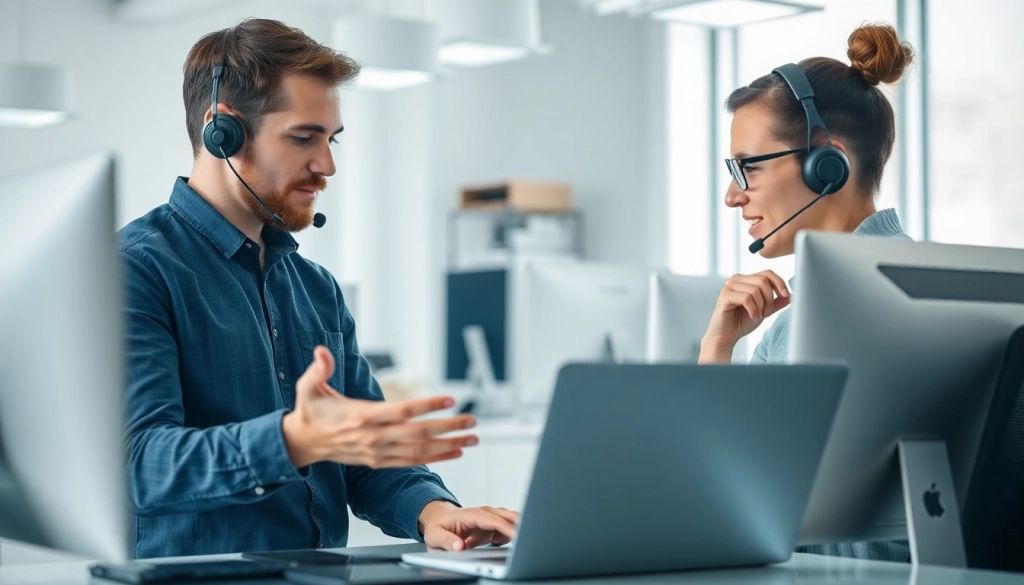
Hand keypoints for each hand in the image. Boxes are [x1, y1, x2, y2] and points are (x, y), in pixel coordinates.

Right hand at [282, 346, 478, 468]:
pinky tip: (455, 451)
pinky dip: (436, 457)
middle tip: (472, 421)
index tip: (450, 399)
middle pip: (418, 432)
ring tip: (472, 438)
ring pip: (420, 450)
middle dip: (448, 427)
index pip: (401, 411)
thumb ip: (318, 369)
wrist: (303, 443)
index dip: (427, 405)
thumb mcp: (308, 387)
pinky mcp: (380, 461)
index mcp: (361, 416)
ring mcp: (378, 452)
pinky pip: (413, 461)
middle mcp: (373, 437)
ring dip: (449, 444)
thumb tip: (320, 351)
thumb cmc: (310, 411)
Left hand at [418, 501, 519, 550]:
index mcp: (470, 515)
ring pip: (510, 520)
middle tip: (526, 540)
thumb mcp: (436, 536)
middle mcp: (483, 513)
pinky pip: (507, 527)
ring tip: (511, 544)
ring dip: (516, 530)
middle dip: (520, 525)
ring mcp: (489, 518)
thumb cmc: (438, 526)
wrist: (438, 517)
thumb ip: (447, 541)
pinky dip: (510, 535)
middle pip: (507, 516)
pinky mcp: (491, 524)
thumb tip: (459, 546)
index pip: (493, 521)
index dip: (506, 529)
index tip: (517, 537)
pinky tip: (500, 543)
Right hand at [699, 270, 789, 363]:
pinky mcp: (725, 296)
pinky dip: (753, 310)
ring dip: (761, 306)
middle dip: (769, 299)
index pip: (767, 273)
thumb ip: (775, 302)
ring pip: (755, 290)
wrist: (725, 336)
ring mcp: (729, 287)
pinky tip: (751, 317)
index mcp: (745, 279)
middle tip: (766, 313)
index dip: (779, 283)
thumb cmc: (741, 322)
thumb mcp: (763, 310)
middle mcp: (736, 279)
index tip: (786, 296)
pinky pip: (747, 299)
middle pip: (763, 280)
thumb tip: (791, 296)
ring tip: (757, 316)